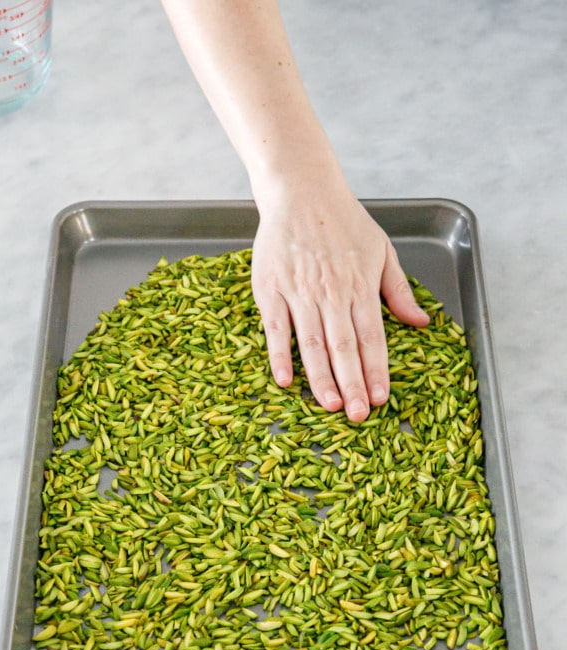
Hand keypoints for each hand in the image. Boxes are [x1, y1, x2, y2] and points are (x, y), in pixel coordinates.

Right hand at [251, 184, 429, 421]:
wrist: (301, 190)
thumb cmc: (343, 221)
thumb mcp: (382, 250)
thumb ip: (399, 290)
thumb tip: (421, 322)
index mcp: (360, 286)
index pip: (372, 337)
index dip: (376, 370)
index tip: (380, 398)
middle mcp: (332, 292)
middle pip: (344, 347)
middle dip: (352, 383)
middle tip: (357, 415)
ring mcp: (300, 292)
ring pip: (312, 342)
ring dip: (321, 377)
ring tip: (330, 404)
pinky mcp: (270, 289)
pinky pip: (277, 327)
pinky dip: (280, 354)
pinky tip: (286, 380)